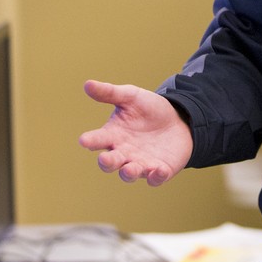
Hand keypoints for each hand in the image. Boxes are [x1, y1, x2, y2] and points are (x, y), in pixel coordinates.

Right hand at [78, 80, 192, 186]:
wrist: (178, 119)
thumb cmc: (148, 109)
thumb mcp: (131, 97)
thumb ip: (110, 93)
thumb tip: (87, 84)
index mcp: (113, 135)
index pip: (98, 139)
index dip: (91, 140)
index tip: (84, 140)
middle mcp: (124, 153)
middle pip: (111, 162)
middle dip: (107, 162)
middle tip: (105, 159)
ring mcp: (141, 163)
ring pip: (130, 173)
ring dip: (128, 173)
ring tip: (129, 169)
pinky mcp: (160, 170)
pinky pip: (155, 178)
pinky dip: (156, 176)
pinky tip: (158, 170)